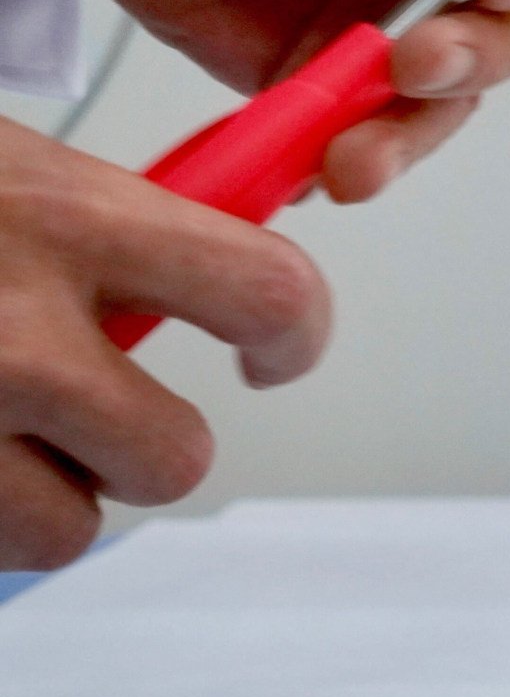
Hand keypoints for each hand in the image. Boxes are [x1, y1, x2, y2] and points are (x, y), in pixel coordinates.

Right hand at [0, 117, 328, 563]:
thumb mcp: (10, 166)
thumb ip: (98, 221)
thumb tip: (188, 255)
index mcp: (67, 219)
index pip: (267, 291)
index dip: (294, 335)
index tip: (276, 353)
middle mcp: (18, 331)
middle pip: (172, 456)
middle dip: (143, 446)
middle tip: (91, 411)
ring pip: (65, 530)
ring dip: (42, 495)